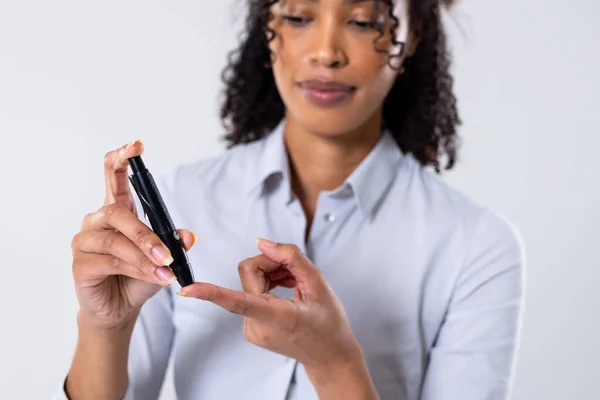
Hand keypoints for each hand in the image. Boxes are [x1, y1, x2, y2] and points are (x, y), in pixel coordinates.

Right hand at [70, 140, 196, 329]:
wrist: (122, 307)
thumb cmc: (139, 276)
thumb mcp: (164, 258)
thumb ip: (173, 244)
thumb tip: (188, 236)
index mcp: (118, 209)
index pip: (112, 174)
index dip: (122, 157)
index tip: (137, 145)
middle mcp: (97, 221)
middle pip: (116, 212)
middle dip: (146, 234)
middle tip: (168, 254)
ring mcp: (84, 241)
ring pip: (115, 241)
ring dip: (144, 257)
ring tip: (166, 271)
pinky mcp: (80, 264)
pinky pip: (109, 262)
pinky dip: (136, 270)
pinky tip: (154, 278)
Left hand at [177, 238, 362, 375]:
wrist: (331, 356)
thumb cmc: (329, 323)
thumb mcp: (318, 284)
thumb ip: (291, 257)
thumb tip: (263, 243)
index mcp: (276, 318)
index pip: (236, 301)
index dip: (210, 293)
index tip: (186, 289)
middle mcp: (257, 327)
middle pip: (249, 275)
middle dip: (270, 265)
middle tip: (294, 270)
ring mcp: (252, 331)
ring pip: (250, 283)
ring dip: (271, 276)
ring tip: (295, 283)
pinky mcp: (251, 330)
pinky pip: (251, 294)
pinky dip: (269, 287)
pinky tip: (287, 291)